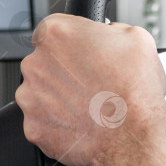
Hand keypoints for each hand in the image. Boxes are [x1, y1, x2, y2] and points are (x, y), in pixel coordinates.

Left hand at [15, 14, 165, 165]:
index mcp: (56, 33)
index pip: (54, 30)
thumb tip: (109, 34)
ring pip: (41, 93)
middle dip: (65, 70)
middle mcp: (35, 63)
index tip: (84, 54)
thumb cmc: (135, 90)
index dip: (73, 42)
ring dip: (60, 97)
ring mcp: (29, 97)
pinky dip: (59, 123)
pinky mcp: (33, 127)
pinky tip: (82, 123)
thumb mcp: (136, 37)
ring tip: (89, 105)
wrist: (132, 136)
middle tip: (92, 82)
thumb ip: (111, 29)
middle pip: (45, 61)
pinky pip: (43, 121)